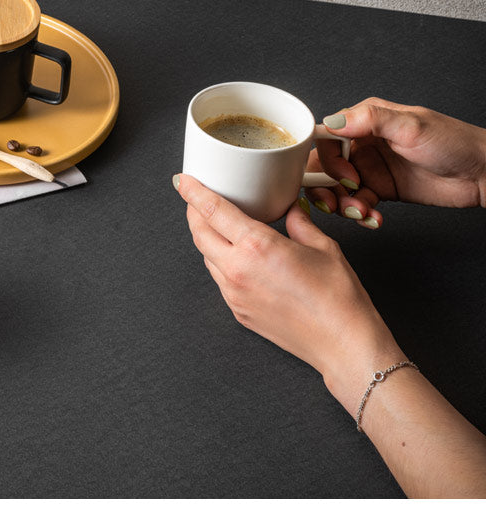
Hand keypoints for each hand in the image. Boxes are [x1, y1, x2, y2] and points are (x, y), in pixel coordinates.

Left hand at [174, 173, 401, 410]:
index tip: (183, 181)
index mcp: (257, 246)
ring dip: (207, 238)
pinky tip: (236, 257)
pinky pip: (220, 279)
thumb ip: (299, 223)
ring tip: (218, 226)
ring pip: (207, 257)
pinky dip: (222, 262)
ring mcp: (234, 293)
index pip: (212, 211)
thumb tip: (291, 209)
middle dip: (194, 213)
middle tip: (197, 199)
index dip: (193, 192)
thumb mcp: (323, 247)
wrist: (343, 345)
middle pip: (199, 233)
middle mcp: (238, 269)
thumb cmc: (339, 298)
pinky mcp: (238, 311)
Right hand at [307, 98, 485, 227]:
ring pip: (337, 188)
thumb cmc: (454, 142)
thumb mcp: (411, 126)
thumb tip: (332, 121)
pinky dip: (360, 213)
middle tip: (335, 203)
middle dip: (324, 187)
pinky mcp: (381, 190)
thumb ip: (370, 120)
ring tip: (360, 213)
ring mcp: (371, 168)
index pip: (326, 138)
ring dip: (342, 205)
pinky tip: (373, 218)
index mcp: (365, 122)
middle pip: (325, 166)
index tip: (344, 177)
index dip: (327, 160)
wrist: (482, 174)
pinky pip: (357, 203)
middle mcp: (363, 144)